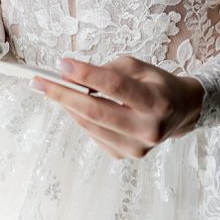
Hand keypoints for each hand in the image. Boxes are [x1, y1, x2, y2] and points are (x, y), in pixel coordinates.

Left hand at [33, 56, 203, 158]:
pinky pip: (94, 134)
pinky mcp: (125, 155)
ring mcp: (137, 147)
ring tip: (52, 89)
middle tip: (39, 82)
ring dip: (67, 106)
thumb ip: (107, 70)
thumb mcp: (138, 66)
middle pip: (96, 111)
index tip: (62, 64)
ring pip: (90, 125)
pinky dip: (80, 117)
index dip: (86, 74)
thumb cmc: (156, 84)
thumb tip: (71, 76)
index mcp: (157, 101)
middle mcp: (148, 128)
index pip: (115, 86)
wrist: (180, 112)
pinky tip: (75, 105)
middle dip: (63, 95)